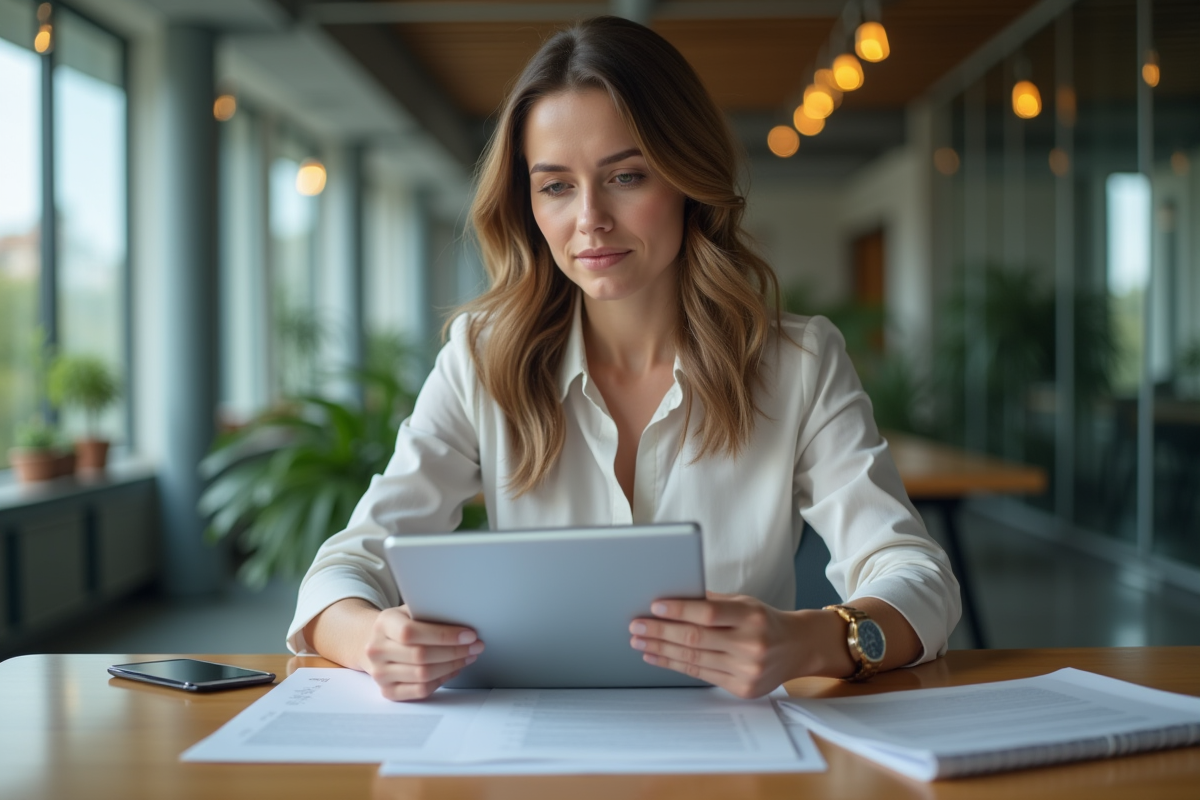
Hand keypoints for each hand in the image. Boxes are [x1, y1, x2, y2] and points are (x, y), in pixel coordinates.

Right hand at [363, 605, 484, 700]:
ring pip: (423, 675)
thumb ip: (431, 613)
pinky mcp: (388, 691)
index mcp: (383, 624)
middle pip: (420, 656)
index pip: (411, 632)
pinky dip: (441, 680)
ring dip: (452, 666)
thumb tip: (465, 620)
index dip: (443, 635)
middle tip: (476, 646)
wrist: (374, 641)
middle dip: (455, 652)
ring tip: (468, 656)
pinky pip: (420, 690)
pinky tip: (453, 669)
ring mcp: (380, 674)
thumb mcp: (410, 610)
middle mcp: (376, 650)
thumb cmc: (400, 624)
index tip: (469, 635)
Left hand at [629, 591, 838, 697]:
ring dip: (661, 650)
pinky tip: (657, 656)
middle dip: (660, 632)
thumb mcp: (744, 602)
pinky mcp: (743, 688)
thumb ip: (711, 601)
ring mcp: (748, 670)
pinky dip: (674, 665)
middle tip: (636, 626)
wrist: (798, 648)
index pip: (708, 613)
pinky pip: (700, 675)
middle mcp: (752, 644)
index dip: (678, 610)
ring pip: (694, 659)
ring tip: (640, 641)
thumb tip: (670, 596)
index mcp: (752, 616)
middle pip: (695, 638)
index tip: (654, 606)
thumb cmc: (764, 620)